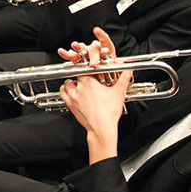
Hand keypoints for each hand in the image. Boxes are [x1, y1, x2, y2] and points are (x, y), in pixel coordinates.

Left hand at [57, 27, 128, 162]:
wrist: (101, 128)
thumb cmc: (109, 112)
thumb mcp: (118, 93)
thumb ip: (123, 79)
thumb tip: (128, 69)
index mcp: (90, 82)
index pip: (84, 67)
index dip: (85, 65)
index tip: (87, 63)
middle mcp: (79, 87)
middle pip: (75, 75)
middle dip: (80, 75)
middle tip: (85, 76)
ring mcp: (73, 96)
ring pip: (67, 83)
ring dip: (72, 83)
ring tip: (78, 84)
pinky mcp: (70, 104)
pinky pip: (63, 93)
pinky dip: (65, 90)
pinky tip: (69, 91)